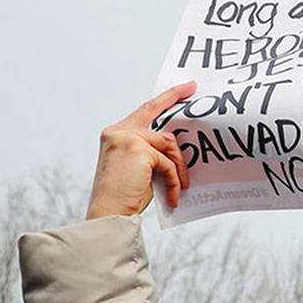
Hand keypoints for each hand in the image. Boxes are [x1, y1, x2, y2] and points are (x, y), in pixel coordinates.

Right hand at [86, 81, 195, 219]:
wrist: (109, 215)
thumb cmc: (124, 196)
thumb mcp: (140, 169)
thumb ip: (153, 152)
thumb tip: (177, 147)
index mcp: (116, 135)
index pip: (145, 111)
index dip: (166, 98)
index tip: (185, 87)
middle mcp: (119, 132)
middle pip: (155, 113)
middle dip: (175, 97)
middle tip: (193, 89)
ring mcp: (127, 138)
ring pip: (168, 143)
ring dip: (178, 166)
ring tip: (181, 187)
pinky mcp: (138, 149)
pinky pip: (167, 163)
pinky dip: (173, 181)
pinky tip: (172, 196)